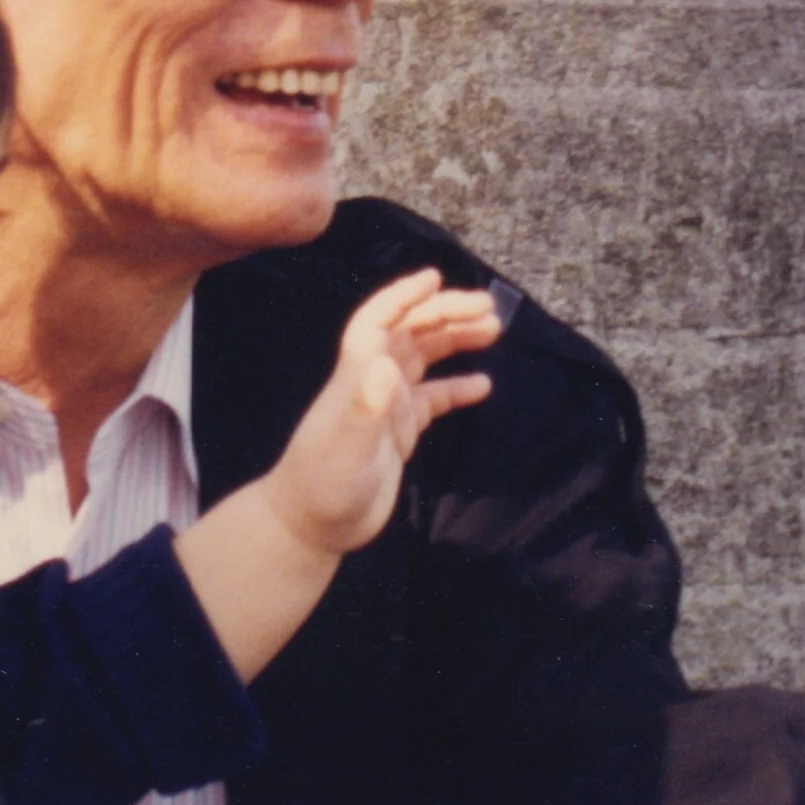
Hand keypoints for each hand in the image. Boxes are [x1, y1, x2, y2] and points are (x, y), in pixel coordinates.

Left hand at [267, 268, 501, 558]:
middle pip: (409, 332)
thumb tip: (386, 363)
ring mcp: (385, 406)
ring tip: (492, 329)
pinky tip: (483, 385)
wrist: (311, 526)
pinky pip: (431, 399)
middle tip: (489, 308)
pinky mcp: (397, 432)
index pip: (378, 320)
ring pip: (423, 358)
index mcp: (356, 376)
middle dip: (445, 313)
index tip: (435, 277)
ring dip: (454, 340)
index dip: (403, 295)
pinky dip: (456, 388)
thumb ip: (366, 408)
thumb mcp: (347, 449)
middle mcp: (371, 382)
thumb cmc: (323, 486)